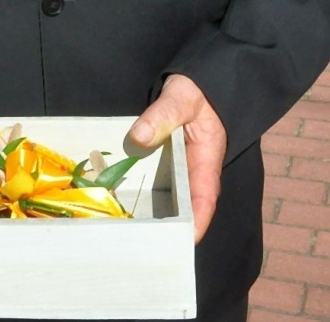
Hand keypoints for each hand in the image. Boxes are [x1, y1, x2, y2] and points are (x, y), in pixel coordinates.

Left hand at [130, 74, 226, 242]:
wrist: (198, 80)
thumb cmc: (196, 89)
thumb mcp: (181, 97)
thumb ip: (163, 115)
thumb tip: (140, 137)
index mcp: (206, 159)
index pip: (205, 197)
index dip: (197, 221)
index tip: (184, 242)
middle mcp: (195, 170)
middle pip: (186, 206)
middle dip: (172, 228)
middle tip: (149, 249)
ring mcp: (181, 168)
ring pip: (170, 198)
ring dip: (156, 215)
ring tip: (132, 236)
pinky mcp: (167, 162)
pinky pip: (158, 183)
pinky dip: (144, 195)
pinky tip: (123, 205)